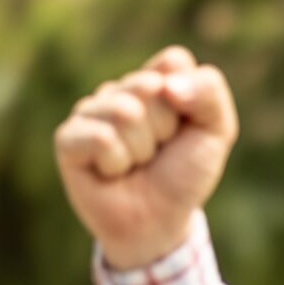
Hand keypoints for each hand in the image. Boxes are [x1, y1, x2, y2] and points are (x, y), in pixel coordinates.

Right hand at [54, 47, 238, 270]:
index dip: (188, 102)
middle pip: (150, 86)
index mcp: (154, 79)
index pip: (173, 62)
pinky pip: (101, 137)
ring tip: (137, 163)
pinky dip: (117, 162)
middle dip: (165, 129)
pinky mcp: (67, 138)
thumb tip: (163, 84)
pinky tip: (113, 172)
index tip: (184, 130)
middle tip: (159, 152)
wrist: (159, 222)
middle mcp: (119, 90)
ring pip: (126, 112)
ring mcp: (90, 112)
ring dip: (142, 149)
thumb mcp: (216, 131)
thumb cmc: (184, 175)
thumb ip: (208, 92)